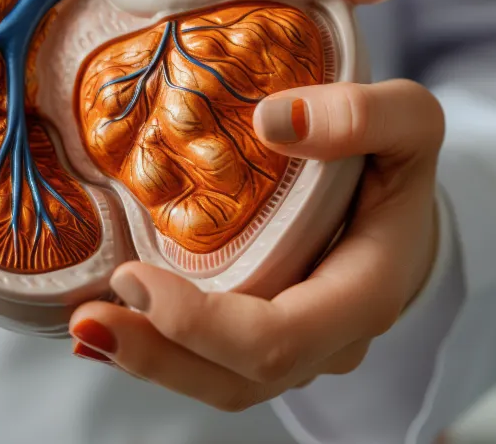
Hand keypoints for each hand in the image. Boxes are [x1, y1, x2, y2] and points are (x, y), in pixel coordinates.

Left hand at [65, 79, 444, 411]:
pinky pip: (208, 364)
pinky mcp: (262, 341)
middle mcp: (330, 340)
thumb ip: (365, 114)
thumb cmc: (399, 159)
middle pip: (239, 378)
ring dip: (148, 362)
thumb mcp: (409, 119)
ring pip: (219, 383)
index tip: (136, 277)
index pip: (279, 338)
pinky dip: (156, 350)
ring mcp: (298, 350)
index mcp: (365, 294)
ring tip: (86, 325)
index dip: (202, 324)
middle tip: (88, 316)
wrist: (405, 203)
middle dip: (157, 355)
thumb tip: (276, 122)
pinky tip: (105, 326)